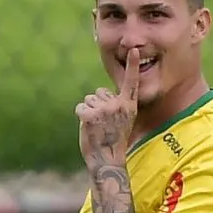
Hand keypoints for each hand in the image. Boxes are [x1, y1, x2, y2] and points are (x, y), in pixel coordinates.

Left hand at [75, 48, 141, 172]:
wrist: (108, 161)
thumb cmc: (114, 143)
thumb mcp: (122, 122)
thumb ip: (115, 107)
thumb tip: (100, 96)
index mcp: (129, 106)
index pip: (131, 82)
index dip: (132, 65)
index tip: (133, 50)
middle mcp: (118, 105)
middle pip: (99, 93)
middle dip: (97, 106)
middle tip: (104, 125)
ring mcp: (104, 109)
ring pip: (88, 100)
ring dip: (89, 112)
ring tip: (97, 128)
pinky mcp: (90, 114)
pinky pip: (80, 107)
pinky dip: (81, 116)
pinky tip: (89, 128)